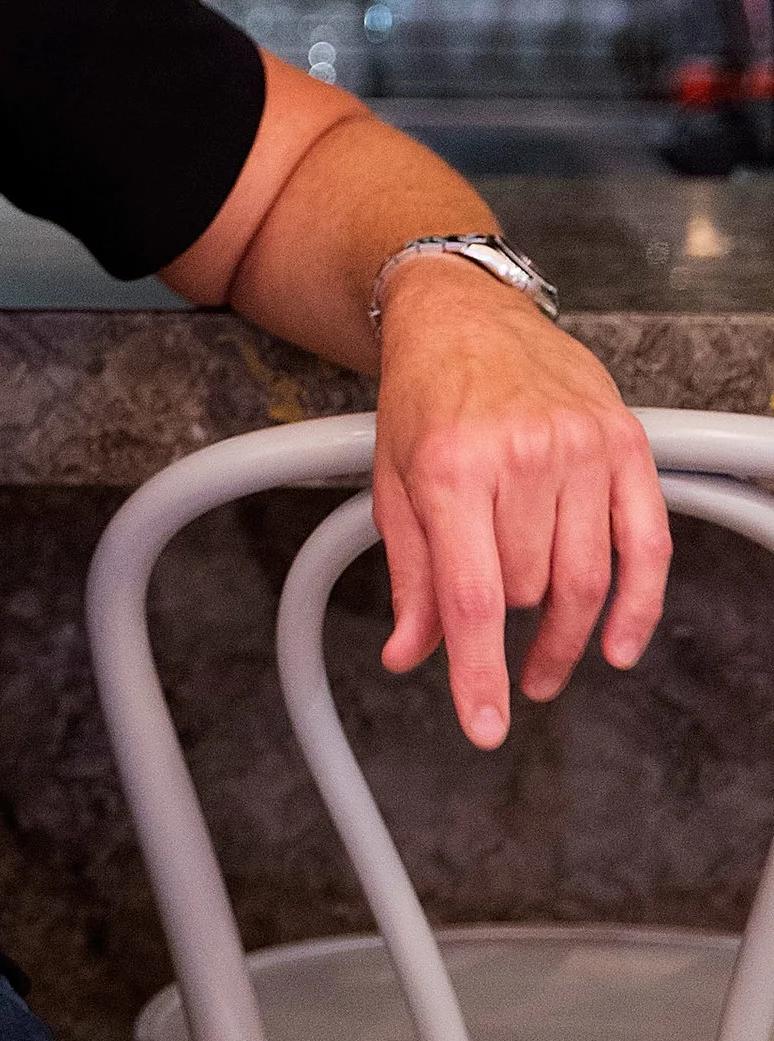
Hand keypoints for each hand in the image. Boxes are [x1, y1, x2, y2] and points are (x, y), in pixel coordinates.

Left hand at [372, 265, 669, 749]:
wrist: (464, 314)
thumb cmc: (424, 398)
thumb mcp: (393, 482)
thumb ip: (410, 575)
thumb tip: (409, 656)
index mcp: (451, 466)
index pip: (472, 596)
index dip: (479, 673)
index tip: (485, 725)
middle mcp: (521, 456)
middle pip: (526, 591)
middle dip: (504, 618)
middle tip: (491, 618)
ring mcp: (581, 448)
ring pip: (583, 580)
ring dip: (563, 630)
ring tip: (543, 652)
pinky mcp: (625, 445)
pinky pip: (647, 546)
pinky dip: (638, 607)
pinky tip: (619, 646)